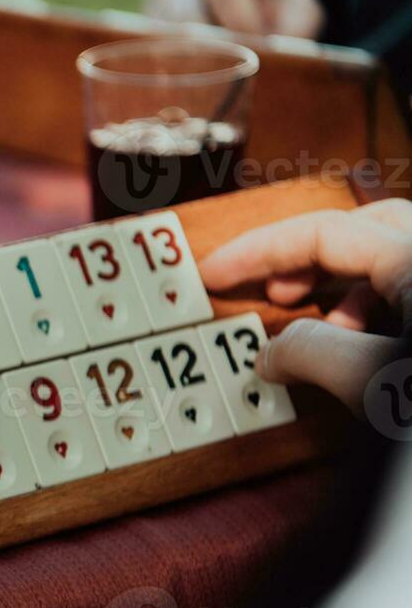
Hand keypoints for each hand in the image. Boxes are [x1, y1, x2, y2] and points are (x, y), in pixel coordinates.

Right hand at [200, 198, 411, 414]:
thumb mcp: (372, 379)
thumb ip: (310, 353)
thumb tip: (272, 353)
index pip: (322, 231)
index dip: (258, 251)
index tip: (216, 274)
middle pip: (362, 229)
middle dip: (304, 255)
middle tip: (268, 287)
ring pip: (388, 259)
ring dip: (341, 286)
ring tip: (314, 322)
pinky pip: (405, 292)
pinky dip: (372, 310)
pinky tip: (359, 347)